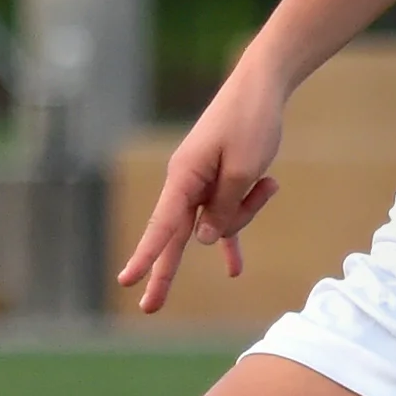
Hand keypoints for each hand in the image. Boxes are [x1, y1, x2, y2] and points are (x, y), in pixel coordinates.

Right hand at [115, 60, 284, 313]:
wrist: (262, 87)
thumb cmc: (252, 123)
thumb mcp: (245, 170)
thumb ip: (224, 208)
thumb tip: (206, 239)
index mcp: (185, 177)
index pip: (162, 226)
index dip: (146, 256)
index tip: (127, 281)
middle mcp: (187, 183)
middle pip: (177, 236)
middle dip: (165, 272)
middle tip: (149, 308)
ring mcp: (203, 184)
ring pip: (220, 222)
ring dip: (248, 211)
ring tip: (268, 183)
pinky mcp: (221, 182)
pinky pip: (226, 217)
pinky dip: (235, 234)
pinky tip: (236, 269)